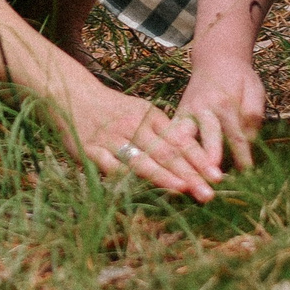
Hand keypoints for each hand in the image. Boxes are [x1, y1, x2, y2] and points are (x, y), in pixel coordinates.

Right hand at [65, 76, 221, 200]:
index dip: (198, 159)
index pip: (179, 140)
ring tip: (182, 189)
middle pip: (165, 153)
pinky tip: (139, 191)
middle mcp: (133, 127)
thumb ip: (164, 130)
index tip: (217, 176)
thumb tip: (193, 150)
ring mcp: (111, 139)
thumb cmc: (114, 109)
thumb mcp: (142, 112)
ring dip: (163, 176)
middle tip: (209, 193)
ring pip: (140, 160)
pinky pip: (110, 166)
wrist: (73, 95)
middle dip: (189, 174)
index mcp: (149, 117)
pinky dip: (125, 178)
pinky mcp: (89, 150)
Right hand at [175, 60, 266, 174]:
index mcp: (224, 102)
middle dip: (210, 160)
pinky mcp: (176, 115)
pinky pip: (172, 137)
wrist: (215, 59)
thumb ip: (253, 113)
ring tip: (189, 181)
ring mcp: (186, 112)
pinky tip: (171, 171)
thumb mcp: (254, 89)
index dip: (242, 156)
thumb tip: (250, 140)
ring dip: (187, 160)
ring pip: (183, 138)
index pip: (235, 135)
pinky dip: (171, 152)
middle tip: (214, 180)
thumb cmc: (239, 78)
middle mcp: (202, 108)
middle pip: (206, 137)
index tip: (247, 175)